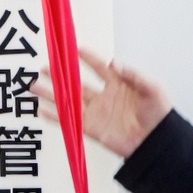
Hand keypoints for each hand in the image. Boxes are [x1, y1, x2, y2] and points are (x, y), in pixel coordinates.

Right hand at [38, 49, 168, 157]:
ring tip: (33, 86)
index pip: (99, 67)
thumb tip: (113, 62)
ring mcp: (96, 112)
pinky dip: (54, 116)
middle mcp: (103, 96)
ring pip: (68, 100)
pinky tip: (40, 109)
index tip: (74, 49)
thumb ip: (134, 75)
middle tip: (44, 67)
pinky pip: (69, 120)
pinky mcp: (91, 128)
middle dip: (60, 75)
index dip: (88, 58)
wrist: (156, 142)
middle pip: (77, 83)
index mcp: (118, 84)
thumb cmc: (158, 115)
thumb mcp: (151, 89)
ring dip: (51, 93)